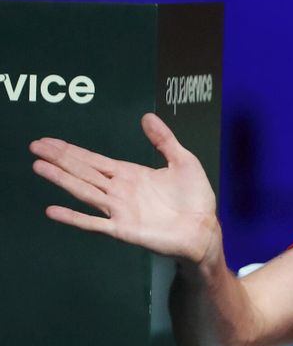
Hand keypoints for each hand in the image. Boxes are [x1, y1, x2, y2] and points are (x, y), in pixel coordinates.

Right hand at [30, 113, 220, 265]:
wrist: (204, 229)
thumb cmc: (195, 198)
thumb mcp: (183, 161)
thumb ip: (164, 140)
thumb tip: (147, 116)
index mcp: (130, 174)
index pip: (94, 160)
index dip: (71, 150)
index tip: (49, 141)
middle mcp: (119, 191)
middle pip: (83, 171)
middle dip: (59, 158)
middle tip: (34, 146)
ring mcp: (119, 210)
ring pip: (84, 191)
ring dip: (61, 179)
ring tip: (38, 166)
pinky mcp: (123, 229)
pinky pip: (94, 223)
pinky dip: (74, 218)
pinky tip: (53, 210)